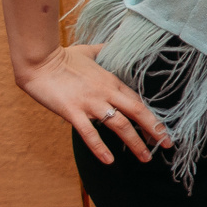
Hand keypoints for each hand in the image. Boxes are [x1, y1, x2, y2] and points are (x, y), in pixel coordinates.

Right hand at [17, 43, 170, 164]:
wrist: (39, 61)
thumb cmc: (63, 56)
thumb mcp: (89, 51)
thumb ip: (103, 51)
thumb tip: (111, 45)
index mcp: (112, 81)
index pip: (138, 101)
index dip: (152, 116)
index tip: (162, 129)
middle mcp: (107, 93)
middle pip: (137, 112)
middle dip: (154, 129)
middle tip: (167, 144)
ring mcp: (90, 103)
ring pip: (119, 125)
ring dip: (135, 143)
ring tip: (145, 158)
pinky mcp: (73, 111)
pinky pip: (89, 133)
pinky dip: (100, 148)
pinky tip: (109, 161)